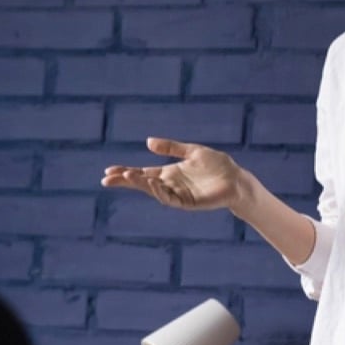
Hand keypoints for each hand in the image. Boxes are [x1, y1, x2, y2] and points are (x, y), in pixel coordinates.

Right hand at [100, 137, 244, 211]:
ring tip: (127, 176)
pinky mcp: (187, 202)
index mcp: (169, 173)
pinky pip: (169, 198)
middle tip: (107, 178)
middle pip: (142, 183)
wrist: (236, 179)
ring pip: (153, 191)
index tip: (109, 170)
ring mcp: (178, 195)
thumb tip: (148, 142)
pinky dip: (158, 191)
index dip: (126, 172)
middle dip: (125, 181)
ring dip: (140, 184)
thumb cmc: (217, 165)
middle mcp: (170, 185)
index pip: (143, 173)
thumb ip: (171, 147)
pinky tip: (151, 182)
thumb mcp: (192, 151)